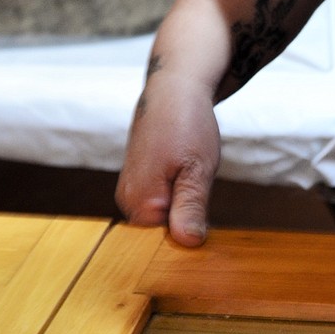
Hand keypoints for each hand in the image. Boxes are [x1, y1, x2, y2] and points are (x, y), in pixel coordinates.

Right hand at [115, 64, 220, 246]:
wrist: (174, 89)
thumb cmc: (186, 124)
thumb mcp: (197, 169)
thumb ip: (191, 207)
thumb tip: (188, 242)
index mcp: (139, 201)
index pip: (165, 244)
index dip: (190, 234)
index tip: (206, 220)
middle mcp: (128, 200)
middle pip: (163, 233)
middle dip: (187, 221)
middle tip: (201, 189)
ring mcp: (132, 192)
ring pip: (166, 217)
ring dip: (186, 207)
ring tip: (193, 177)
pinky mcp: (140, 183)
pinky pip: (163, 204)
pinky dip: (179, 196)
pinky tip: (187, 177)